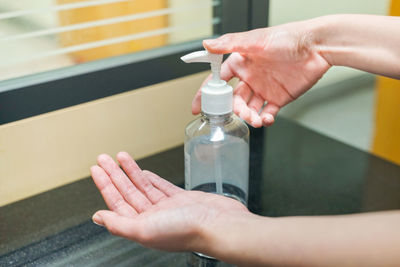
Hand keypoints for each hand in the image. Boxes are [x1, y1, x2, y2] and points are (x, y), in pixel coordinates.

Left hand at [90, 152, 249, 252]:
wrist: (220, 224)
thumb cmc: (188, 231)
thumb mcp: (146, 229)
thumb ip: (120, 224)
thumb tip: (98, 218)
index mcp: (142, 226)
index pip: (117, 202)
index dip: (105, 185)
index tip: (96, 170)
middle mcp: (153, 217)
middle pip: (128, 191)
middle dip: (114, 174)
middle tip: (103, 158)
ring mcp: (168, 208)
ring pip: (143, 186)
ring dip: (131, 171)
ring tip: (120, 157)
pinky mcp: (182, 200)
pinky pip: (161, 187)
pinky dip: (151, 178)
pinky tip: (144, 172)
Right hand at [192, 22, 330, 126]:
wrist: (317, 47)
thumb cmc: (287, 38)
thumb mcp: (256, 40)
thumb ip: (230, 44)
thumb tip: (206, 45)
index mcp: (241, 63)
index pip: (218, 80)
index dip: (207, 93)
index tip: (198, 106)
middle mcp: (250, 77)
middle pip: (234, 99)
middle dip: (235, 110)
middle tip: (241, 114)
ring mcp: (264, 89)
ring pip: (250, 108)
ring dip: (250, 117)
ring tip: (256, 120)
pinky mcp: (279, 98)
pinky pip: (268, 112)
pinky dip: (266, 119)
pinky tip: (267, 119)